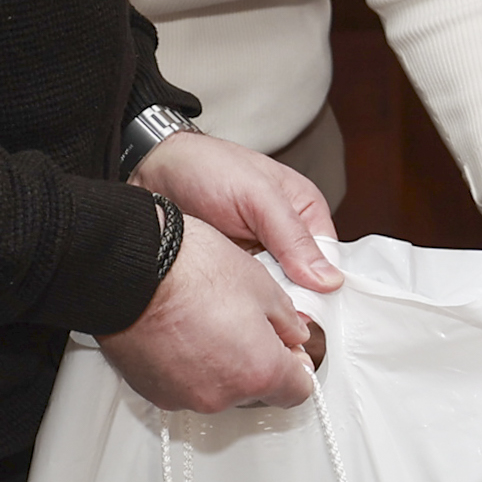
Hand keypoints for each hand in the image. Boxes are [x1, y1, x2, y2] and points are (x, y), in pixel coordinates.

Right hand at [99, 220, 323, 411]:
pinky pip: (185, 386)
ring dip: (221, 367)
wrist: (129, 268)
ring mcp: (185, 397)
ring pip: (219, 390)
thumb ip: (288, 321)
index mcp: (259, 371)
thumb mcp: (261, 284)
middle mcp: (222, 395)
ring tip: (209, 323)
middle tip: (246, 325)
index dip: (297, 367)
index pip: (297, 391)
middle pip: (256, 391)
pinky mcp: (155, 392)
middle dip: (257, 363)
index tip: (290, 351)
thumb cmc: (190, 271)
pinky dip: (189, 367)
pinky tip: (184, 333)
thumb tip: (293, 334)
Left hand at [136, 129, 339, 292]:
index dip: (320, 289)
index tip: (307, 311)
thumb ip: (293, 237)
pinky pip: (247, 295)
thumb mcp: (257, 196)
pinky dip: (242, 302)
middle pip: (304, 285)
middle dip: (290, 300)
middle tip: (274, 313)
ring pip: (276, 295)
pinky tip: (234, 309)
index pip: (329, 262)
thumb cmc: (207, 168)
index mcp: (306, 212)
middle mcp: (287, 238)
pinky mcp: (233, 271)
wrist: (152, 171)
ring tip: (251, 310)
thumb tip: (329, 280)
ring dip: (265, 303)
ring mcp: (259, 257)